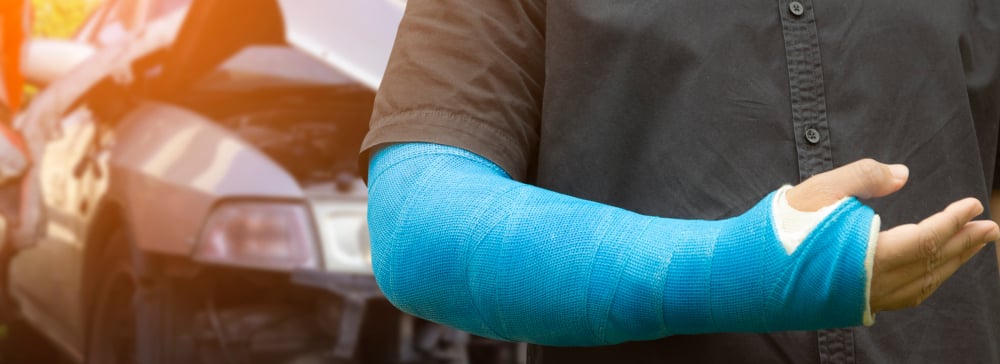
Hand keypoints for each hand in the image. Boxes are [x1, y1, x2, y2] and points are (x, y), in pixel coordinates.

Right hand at [786, 159, 998, 313]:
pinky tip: (930, 272)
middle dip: (963, 245)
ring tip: (968, 247)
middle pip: (931, 265)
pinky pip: (904, 298)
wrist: (745, 271)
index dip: (953, 222)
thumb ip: (863, 177)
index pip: (926, 239)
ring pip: (922, 285)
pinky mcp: (852, 304)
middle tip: (990, 229)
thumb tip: (903, 175)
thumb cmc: (779, 228)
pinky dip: (926, 282)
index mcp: (870, 255)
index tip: (972, 205)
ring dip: (950, 265)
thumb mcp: (819, 189)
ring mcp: (863, 298)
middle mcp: (873, 283)